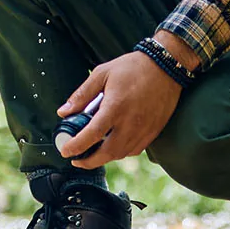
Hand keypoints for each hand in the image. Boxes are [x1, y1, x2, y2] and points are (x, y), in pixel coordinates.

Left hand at [56, 52, 183, 167]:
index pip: (91, 135)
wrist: (166, 66)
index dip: (76, 146)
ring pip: (121, 154)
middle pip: (107, 153)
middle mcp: (130, 123)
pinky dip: (121, 152)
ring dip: (105, 158)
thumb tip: (63, 112)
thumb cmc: (132, 67)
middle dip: (89, 162)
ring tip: (93, 154)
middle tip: (77, 160)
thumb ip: (82, 94)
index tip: (65, 151)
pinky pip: (134, 150)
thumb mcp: (102, 73)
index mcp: (115, 107)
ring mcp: (144, 130)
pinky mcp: (153, 131)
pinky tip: (114, 145)